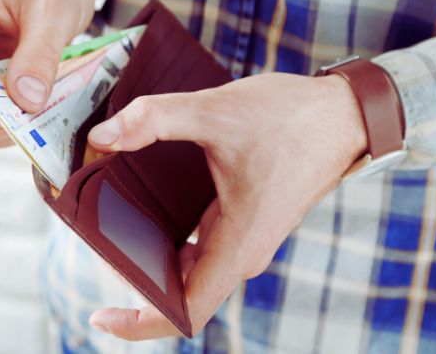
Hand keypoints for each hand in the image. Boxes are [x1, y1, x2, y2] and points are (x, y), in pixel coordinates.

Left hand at [85, 73, 367, 339]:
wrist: (342, 115)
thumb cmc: (292, 119)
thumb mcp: (217, 111)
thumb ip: (154, 119)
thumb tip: (101, 136)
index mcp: (237, 244)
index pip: (185, 312)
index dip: (139, 323)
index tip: (101, 316)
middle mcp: (241, 252)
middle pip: (179, 292)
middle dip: (134, 280)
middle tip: (93, 241)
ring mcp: (244, 240)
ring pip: (188, 269)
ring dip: (151, 258)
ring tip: (109, 226)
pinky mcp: (245, 222)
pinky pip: (201, 247)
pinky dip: (170, 239)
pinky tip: (146, 209)